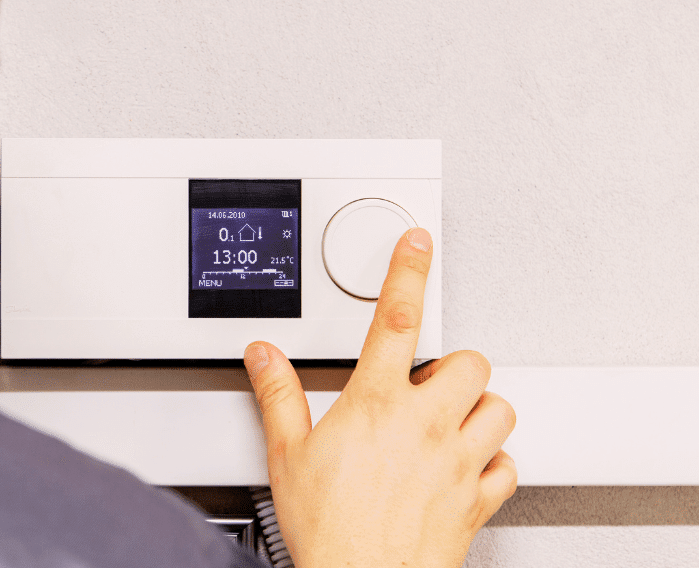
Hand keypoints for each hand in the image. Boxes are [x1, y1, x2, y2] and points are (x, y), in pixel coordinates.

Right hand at [244, 228, 516, 567]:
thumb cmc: (328, 527)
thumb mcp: (286, 454)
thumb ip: (277, 395)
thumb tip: (264, 355)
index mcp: (377, 403)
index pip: (396, 318)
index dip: (407, 272)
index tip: (416, 244)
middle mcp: (425, 424)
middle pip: (469, 362)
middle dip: (452, 364)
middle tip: (426, 382)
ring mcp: (458, 462)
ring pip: (500, 407)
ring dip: (479, 406)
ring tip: (449, 417)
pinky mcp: (478, 500)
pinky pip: (508, 466)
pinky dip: (494, 460)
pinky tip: (469, 464)